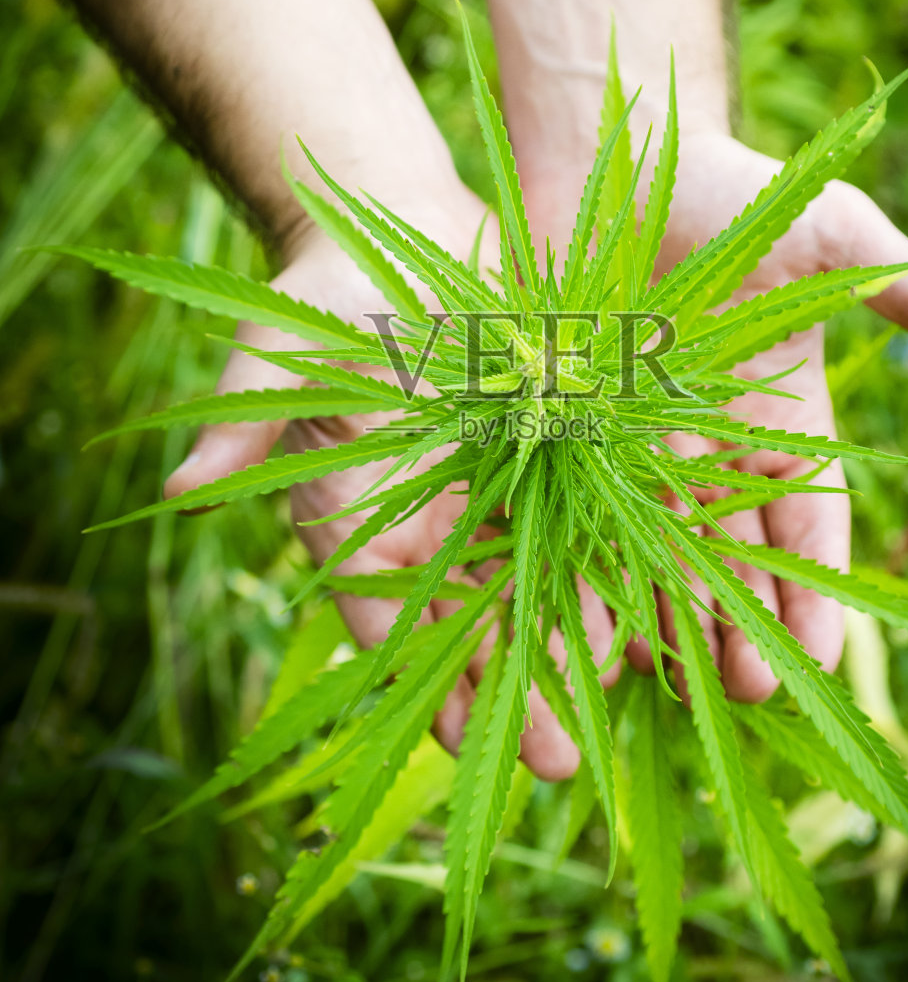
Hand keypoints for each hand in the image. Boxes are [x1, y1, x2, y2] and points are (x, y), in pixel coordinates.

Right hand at [164, 208, 592, 779]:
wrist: (404, 223)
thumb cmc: (328, 292)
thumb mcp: (281, 354)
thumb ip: (244, 425)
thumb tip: (180, 491)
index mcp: (362, 519)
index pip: (388, 623)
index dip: (420, 683)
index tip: (456, 743)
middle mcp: (433, 520)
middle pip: (474, 621)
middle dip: (515, 688)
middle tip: (554, 758)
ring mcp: (497, 490)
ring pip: (539, 582)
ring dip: (571, 640)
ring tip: (609, 694)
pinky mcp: (557, 449)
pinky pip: (592, 514)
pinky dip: (617, 560)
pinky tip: (654, 607)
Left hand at [524, 129, 907, 702]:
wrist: (612, 146)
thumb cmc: (733, 186)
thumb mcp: (832, 232)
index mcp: (781, 421)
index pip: (807, 525)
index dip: (815, 589)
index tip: (819, 652)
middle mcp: (709, 448)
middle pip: (728, 558)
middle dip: (739, 625)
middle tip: (739, 689)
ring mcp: (629, 444)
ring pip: (648, 551)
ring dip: (658, 615)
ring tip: (658, 675)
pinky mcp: (557, 428)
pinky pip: (567, 511)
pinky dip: (575, 562)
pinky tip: (575, 616)